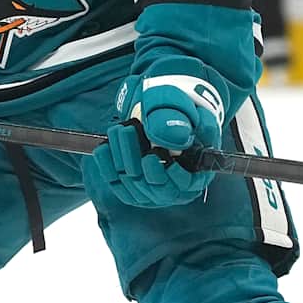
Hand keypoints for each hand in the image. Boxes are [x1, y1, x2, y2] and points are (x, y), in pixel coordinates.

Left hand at [88, 67, 223, 208]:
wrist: (164, 113)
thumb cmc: (182, 112)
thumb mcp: (187, 110)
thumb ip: (182, 121)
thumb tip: (172, 136)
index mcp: (197, 174)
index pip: (186, 185)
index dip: (171, 175)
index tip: (152, 156)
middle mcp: (175, 189)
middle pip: (155, 186)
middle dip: (136, 158)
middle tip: (127, 130)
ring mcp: (151, 192)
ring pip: (133, 183)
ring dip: (121, 155)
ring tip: (118, 129)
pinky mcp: (132, 188)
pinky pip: (116, 183)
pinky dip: (107, 165)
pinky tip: (104, 147)